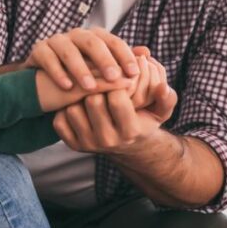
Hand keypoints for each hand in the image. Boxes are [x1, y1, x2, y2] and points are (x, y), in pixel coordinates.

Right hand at [25, 27, 142, 91]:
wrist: (44, 85)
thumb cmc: (79, 79)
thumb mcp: (101, 73)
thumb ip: (121, 64)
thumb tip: (147, 52)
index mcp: (95, 38)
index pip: (113, 41)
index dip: (124, 56)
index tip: (134, 74)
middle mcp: (76, 36)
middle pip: (92, 41)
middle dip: (103, 59)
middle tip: (113, 77)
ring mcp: (56, 41)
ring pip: (68, 49)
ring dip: (80, 68)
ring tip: (89, 87)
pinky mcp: (38, 50)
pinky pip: (48, 58)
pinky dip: (58, 72)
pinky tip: (67, 87)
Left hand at [52, 56, 177, 154]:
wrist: (128, 147)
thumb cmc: (143, 121)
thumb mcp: (160, 112)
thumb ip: (167, 98)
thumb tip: (162, 86)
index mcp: (130, 130)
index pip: (116, 98)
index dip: (115, 84)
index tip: (116, 80)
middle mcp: (108, 141)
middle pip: (92, 102)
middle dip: (97, 89)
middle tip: (99, 84)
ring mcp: (88, 145)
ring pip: (73, 109)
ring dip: (79, 99)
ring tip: (89, 95)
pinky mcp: (73, 145)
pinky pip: (59, 121)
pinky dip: (65, 111)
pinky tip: (77, 106)